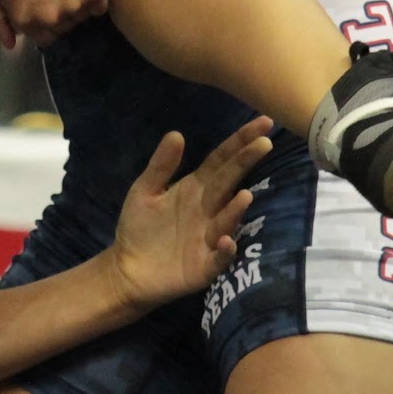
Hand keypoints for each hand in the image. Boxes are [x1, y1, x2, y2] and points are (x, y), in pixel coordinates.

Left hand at [0, 0, 110, 48]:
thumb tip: (9, 44)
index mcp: (24, 19)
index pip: (41, 37)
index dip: (44, 18)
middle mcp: (49, 19)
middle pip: (62, 29)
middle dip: (61, 13)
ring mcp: (74, 7)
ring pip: (81, 18)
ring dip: (79, 5)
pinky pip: (100, 6)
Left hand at [108, 118, 274, 312]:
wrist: (127, 270)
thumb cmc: (139, 227)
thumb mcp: (145, 191)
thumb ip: (161, 166)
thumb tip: (176, 134)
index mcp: (195, 189)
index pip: (221, 160)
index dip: (240, 142)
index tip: (263, 123)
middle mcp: (208, 210)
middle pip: (229, 182)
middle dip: (246, 163)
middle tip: (265, 144)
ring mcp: (209, 238)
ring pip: (226, 220)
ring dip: (236, 210)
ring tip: (245, 195)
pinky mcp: (205, 266)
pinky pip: (219, 258)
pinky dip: (224, 250)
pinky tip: (225, 241)